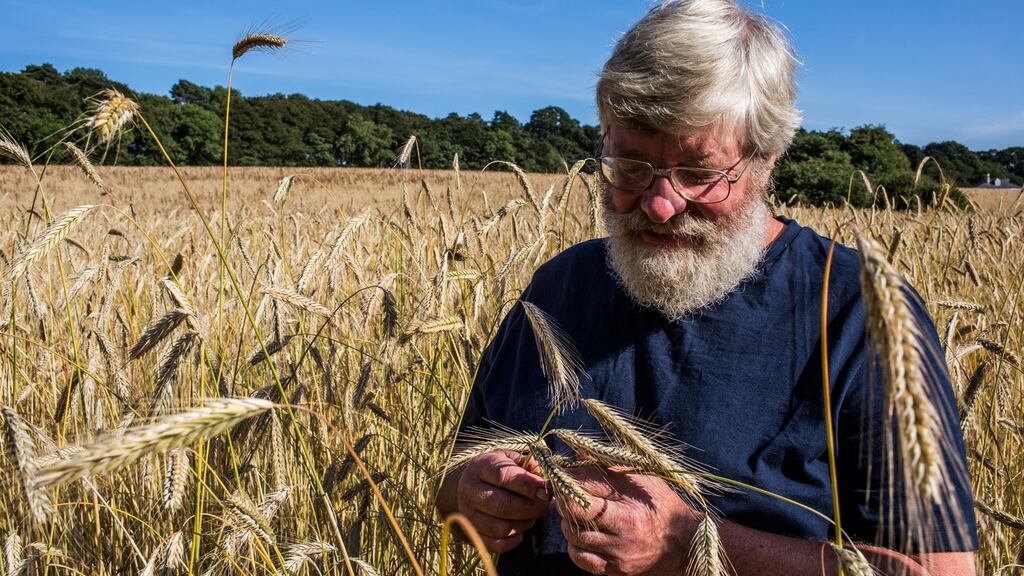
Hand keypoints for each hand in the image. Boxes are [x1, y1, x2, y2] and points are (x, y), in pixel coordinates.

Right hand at [456, 451, 553, 552]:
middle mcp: (469, 490)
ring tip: (532, 515)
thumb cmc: (498, 470)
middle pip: (503, 506)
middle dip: (532, 509)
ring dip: (525, 524)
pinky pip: (497, 545)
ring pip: (502, 528)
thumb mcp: (511, 459)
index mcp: (481, 466)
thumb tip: (544, 484)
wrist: (471, 484)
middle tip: (547, 505)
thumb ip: (529, 466)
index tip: (547, 492)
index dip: (528, 486)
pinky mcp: (471, 534)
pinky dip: (514, 539)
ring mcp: (468, 514)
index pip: (504, 477)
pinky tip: (520, 528)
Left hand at [558, 466, 699, 575]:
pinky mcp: (614, 570)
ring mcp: (617, 555)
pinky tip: (583, 535)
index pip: (586, 487)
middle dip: (564, 498)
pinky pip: (580, 559)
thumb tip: (579, 454)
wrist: (685, 545)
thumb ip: (610, 468)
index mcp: (631, 508)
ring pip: (573, 536)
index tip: (563, 472)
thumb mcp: (644, 479)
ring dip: (568, 521)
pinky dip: (575, 545)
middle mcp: (623, 534)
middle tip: (567, 491)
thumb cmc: (663, 506)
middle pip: (574, 512)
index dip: (568, 477)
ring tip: (579, 512)